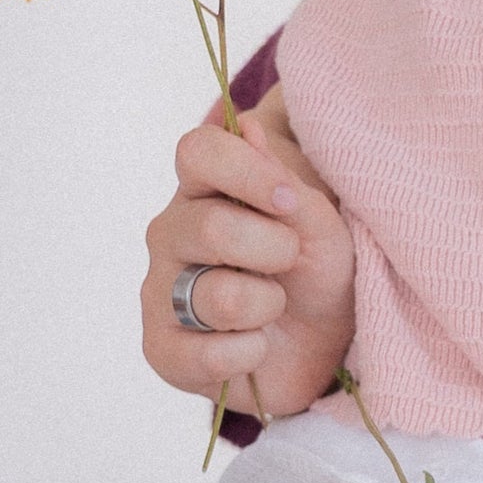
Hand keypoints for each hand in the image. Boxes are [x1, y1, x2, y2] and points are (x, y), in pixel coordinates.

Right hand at [141, 108, 355, 420]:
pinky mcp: (164, 351)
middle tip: (290, 263)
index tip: (289, 201)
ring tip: (272, 308)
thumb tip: (248, 128)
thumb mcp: (320, 227)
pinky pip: (206, 355)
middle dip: (273, 251)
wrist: (320, 348)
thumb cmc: (314, 275)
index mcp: (201, 190)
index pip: (197, 153)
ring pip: (218, 295)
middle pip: (211, 227)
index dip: (246, 172)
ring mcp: (161, 293)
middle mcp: (171, 235)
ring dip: (267, 306)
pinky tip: (257, 347)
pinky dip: (250, 354)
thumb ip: (286, 182)